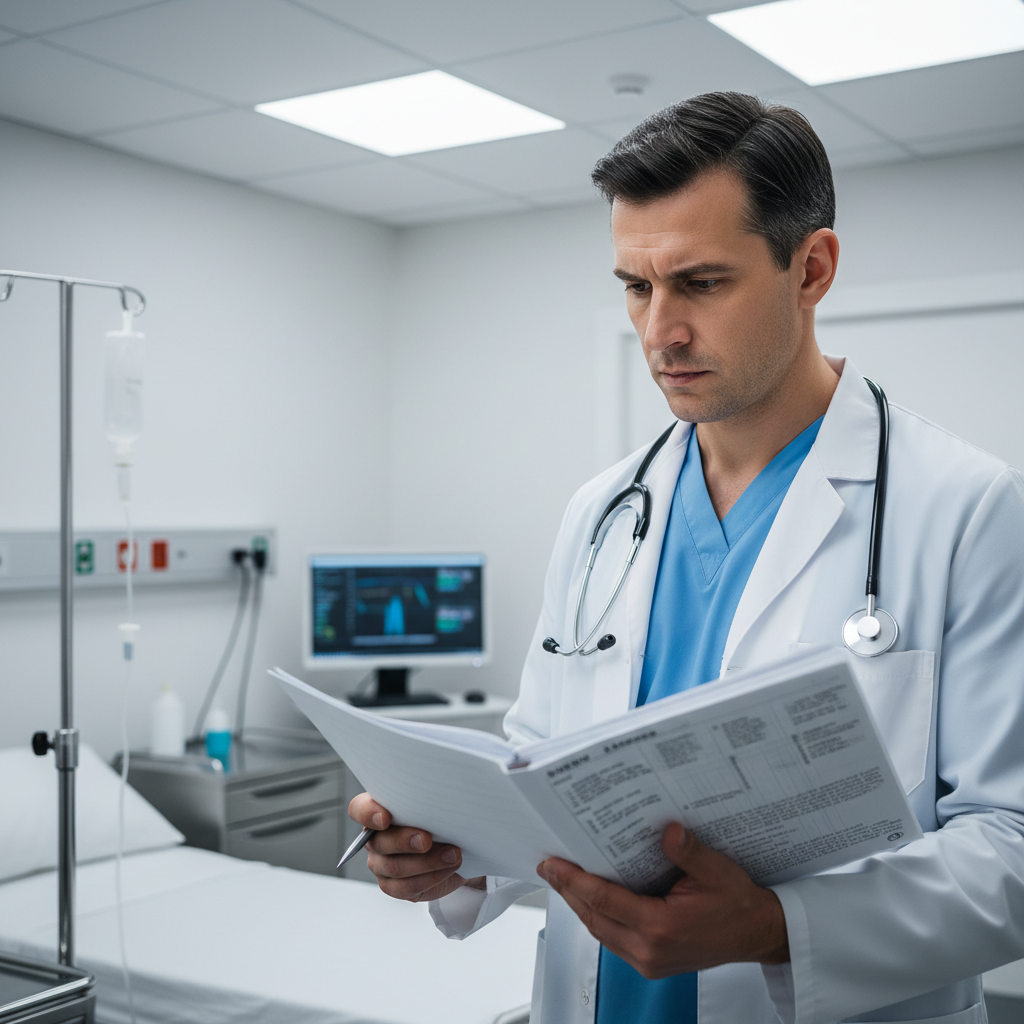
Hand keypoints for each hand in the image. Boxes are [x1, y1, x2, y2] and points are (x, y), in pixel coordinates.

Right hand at [348, 792, 484, 901]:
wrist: (454, 848)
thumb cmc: (440, 820)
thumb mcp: (434, 806)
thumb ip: (426, 803)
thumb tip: (437, 801)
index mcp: (378, 811)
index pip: (358, 809)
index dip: (367, 813)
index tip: (385, 818)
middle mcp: (375, 838)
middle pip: (379, 842)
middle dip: (405, 841)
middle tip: (427, 840)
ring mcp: (381, 864)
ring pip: (395, 867)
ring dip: (428, 862)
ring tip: (453, 855)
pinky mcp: (393, 886)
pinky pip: (407, 887)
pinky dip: (431, 878)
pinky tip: (448, 868)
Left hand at [537, 822, 788, 978]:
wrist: (757, 935)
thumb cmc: (738, 904)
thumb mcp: (718, 871)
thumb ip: (689, 851)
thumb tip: (668, 830)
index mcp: (661, 927)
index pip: (603, 901)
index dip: (573, 881)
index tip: (552, 864)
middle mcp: (649, 950)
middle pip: (593, 917)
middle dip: (568, 890)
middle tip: (549, 865)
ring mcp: (648, 961)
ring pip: (599, 930)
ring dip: (580, 904)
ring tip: (563, 877)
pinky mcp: (650, 964)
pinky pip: (612, 939)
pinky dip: (597, 916)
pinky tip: (591, 896)